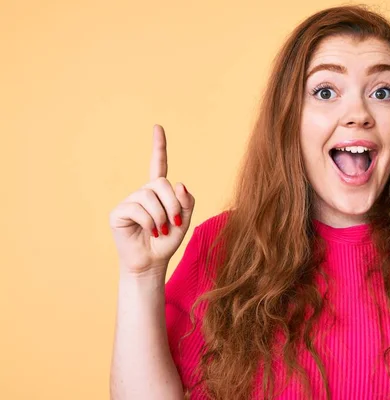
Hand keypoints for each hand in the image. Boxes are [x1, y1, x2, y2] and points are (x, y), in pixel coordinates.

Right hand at [109, 125, 194, 276]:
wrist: (152, 263)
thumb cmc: (167, 241)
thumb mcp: (184, 220)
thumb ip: (187, 202)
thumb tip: (179, 184)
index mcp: (159, 192)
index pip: (158, 165)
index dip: (158, 146)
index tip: (157, 127)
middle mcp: (143, 193)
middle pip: (161, 183)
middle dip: (173, 203)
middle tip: (174, 222)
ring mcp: (130, 201)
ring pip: (150, 196)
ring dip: (161, 216)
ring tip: (160, 230)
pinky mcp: (118, 212)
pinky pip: (138, 209)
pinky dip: (150, 222)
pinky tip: (150, 232)